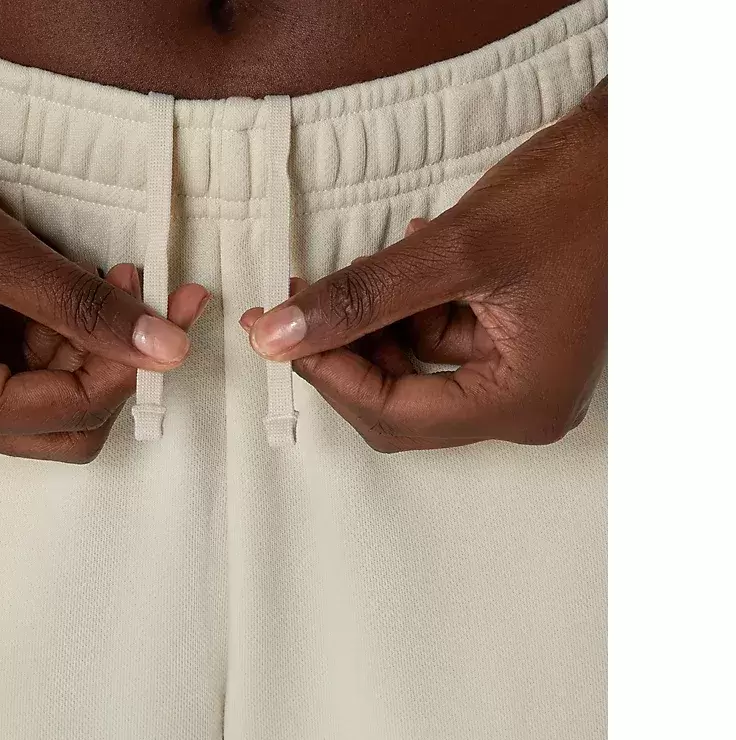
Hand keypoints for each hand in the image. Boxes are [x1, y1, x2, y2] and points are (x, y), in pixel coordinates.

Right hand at [0, 116, 208, 461]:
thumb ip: (79, 304)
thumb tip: (165, 348)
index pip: (73, 412)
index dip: (132, 365)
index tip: (173, 309)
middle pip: (67, 422)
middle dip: (117, 364)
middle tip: (155, 301)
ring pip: (52, 393)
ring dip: (92, 342)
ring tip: (113, 275)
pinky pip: (26, 364)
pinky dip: (62, 329)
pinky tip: (77, 282)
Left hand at [241, 79, 606, 451]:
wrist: (631, 155)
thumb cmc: (571, 198)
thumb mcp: (454, 249)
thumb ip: (361, 297)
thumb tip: (278, 335)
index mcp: (520, 401)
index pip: (395, 415)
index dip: (328, 374)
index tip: (277, 330)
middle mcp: (523, 406)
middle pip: (399, 403)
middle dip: (344, 351)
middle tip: (294, 303)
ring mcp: (521, 378)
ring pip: (413, 370)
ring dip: (374, 322)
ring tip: (364, 266)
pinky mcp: (515, 347)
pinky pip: (438, 342)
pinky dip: (408, 306)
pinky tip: (409, 258)